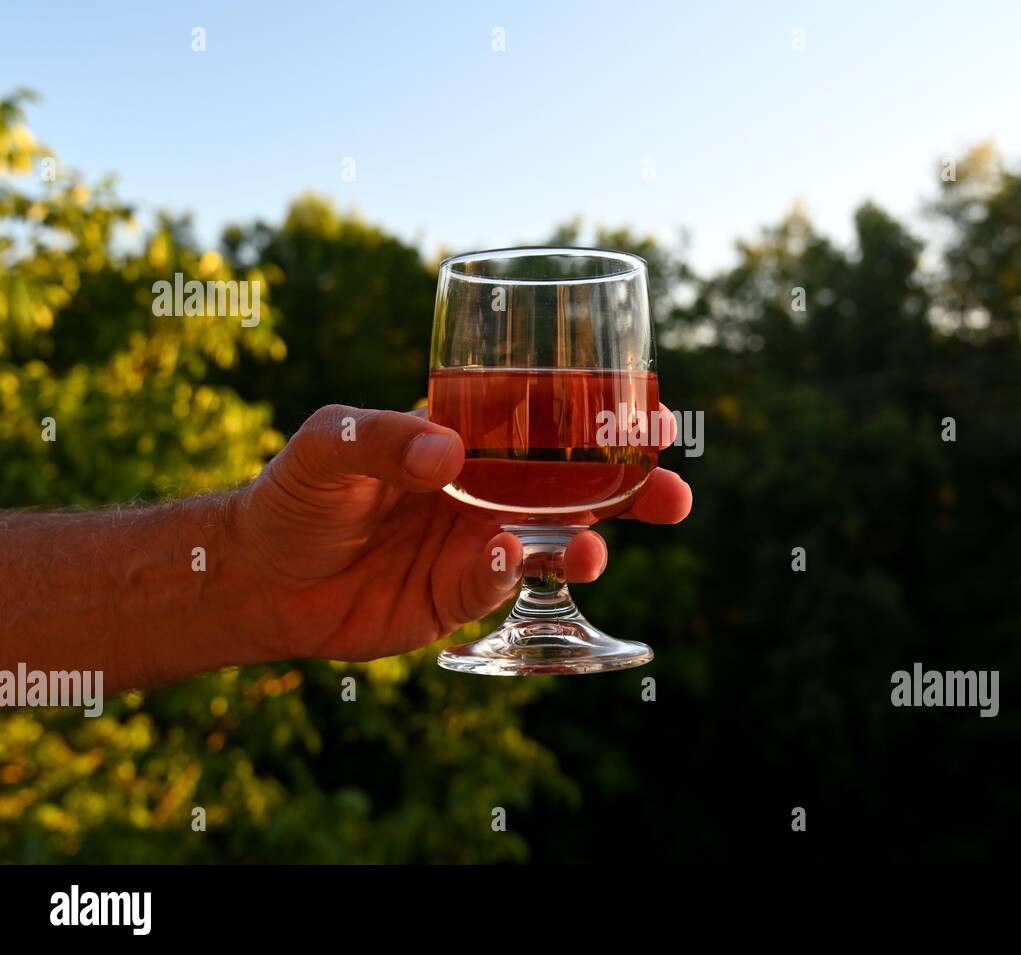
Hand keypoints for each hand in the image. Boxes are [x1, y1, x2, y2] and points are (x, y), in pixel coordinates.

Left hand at [230, 404, 690, 661]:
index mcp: (468, 440)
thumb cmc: (294, 492)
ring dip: (585, 545)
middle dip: (630, 493)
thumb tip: (447, 452)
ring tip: (594, 551)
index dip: (603, 417)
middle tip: (674, 494)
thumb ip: (380, 437)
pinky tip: (503, 559)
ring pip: (552, 543)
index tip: (654, 411)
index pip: (549, 423)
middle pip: (576, 489)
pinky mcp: (457, 596)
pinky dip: (507, 574)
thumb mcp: (328, 442)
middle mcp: (486, 492)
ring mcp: (476, 545)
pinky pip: (497, 585)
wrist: (258, 577)